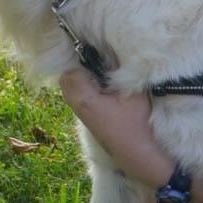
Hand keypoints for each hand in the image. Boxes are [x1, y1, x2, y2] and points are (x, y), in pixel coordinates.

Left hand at [58, 68, 168, 186]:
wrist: (134, 152)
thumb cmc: (135, 122)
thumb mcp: (134, 92)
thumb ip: (122, 70)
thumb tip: (114, 51)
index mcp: (85, 98)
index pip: (73, 71)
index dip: (86, 61)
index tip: (102, 61)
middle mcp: (77, 105)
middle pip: (66, 78)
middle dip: (80, 69)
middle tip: (100, 69)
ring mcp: (80, 114)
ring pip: (70, 88)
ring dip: (82, 80)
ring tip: (102, 80)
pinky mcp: (86, 119)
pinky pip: (77, 97)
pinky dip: (85, 90)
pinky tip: (103, 92)